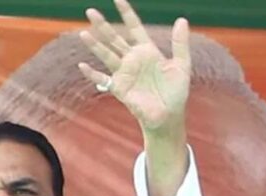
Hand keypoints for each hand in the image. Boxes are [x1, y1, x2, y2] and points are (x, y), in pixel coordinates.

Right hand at [78, 0, 190, 131]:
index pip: (134, 27)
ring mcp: (124, 73)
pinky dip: (92, 74)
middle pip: (115, 38)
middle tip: (90, 11)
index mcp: (147, 51)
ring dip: (95, 45)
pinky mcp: (119, 88)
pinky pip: (103, 79)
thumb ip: (180, 44)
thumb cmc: (175, 92)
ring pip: (107, 55)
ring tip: (84, 33)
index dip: (127, 13)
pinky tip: (83, 66)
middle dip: (103, 25)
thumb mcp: (182, 65)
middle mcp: (133, 59)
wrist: (169, 115)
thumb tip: (182, 20)